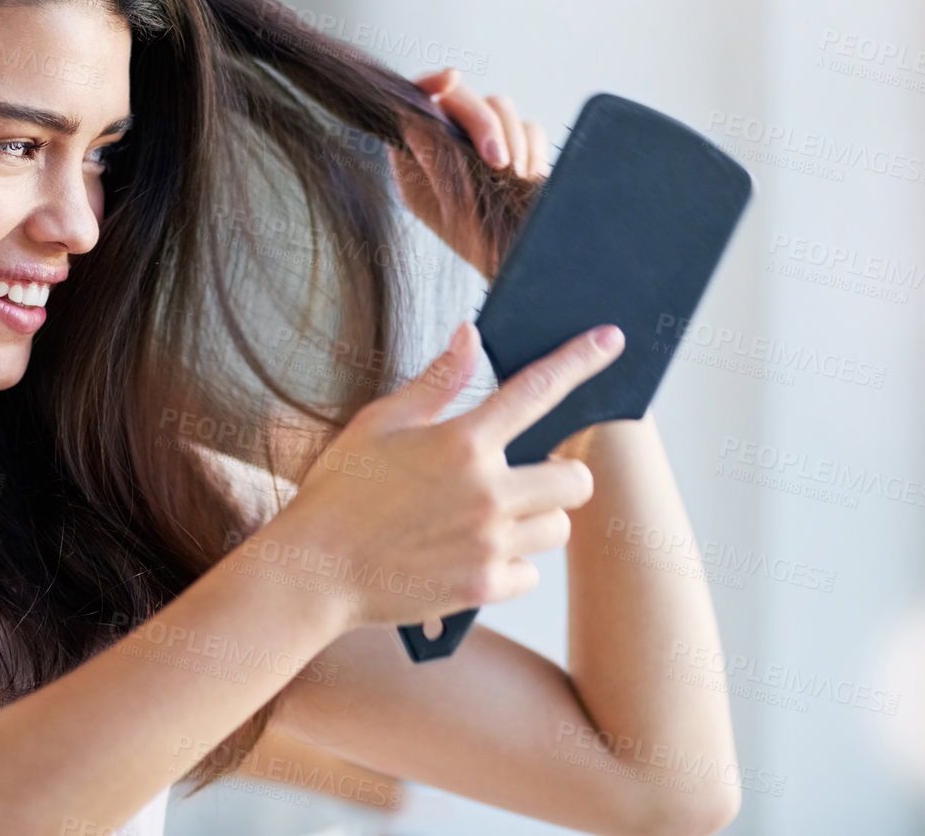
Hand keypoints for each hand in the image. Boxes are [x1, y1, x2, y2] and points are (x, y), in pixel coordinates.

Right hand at [254, 319, 625, 630]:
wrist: (313, 571)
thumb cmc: (340, 491)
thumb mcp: (380, 423)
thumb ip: (436, 381)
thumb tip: (471, 336)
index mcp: (462, 441)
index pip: (537, 389)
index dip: (580, 359)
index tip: (611, 339)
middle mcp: (487, 492)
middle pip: (575, 479)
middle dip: (559, 474)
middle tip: (523, 476)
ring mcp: (489, 543)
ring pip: (557, 528)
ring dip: (536, 520)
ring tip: (486, 519)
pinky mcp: (483, 588)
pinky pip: (529, 573)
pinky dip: (510, 565)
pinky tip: (469, 555)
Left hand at [386, 68, 550, 278]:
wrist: (523, 267)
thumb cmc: (477, 245)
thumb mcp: (447, 205)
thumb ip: (431, 156)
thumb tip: (415, 115)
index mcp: (415, 157)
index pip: (415, 102)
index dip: (431, 82)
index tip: (452, 78)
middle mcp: (446, 145)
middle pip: (461, 99)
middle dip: (485, 123)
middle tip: (500, 162)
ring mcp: (483, 146)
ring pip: (499, 106)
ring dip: (512, 137)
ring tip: (515, 176)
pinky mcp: (516, 150)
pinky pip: (528, 127)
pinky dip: (533, 148)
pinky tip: (530, 178)